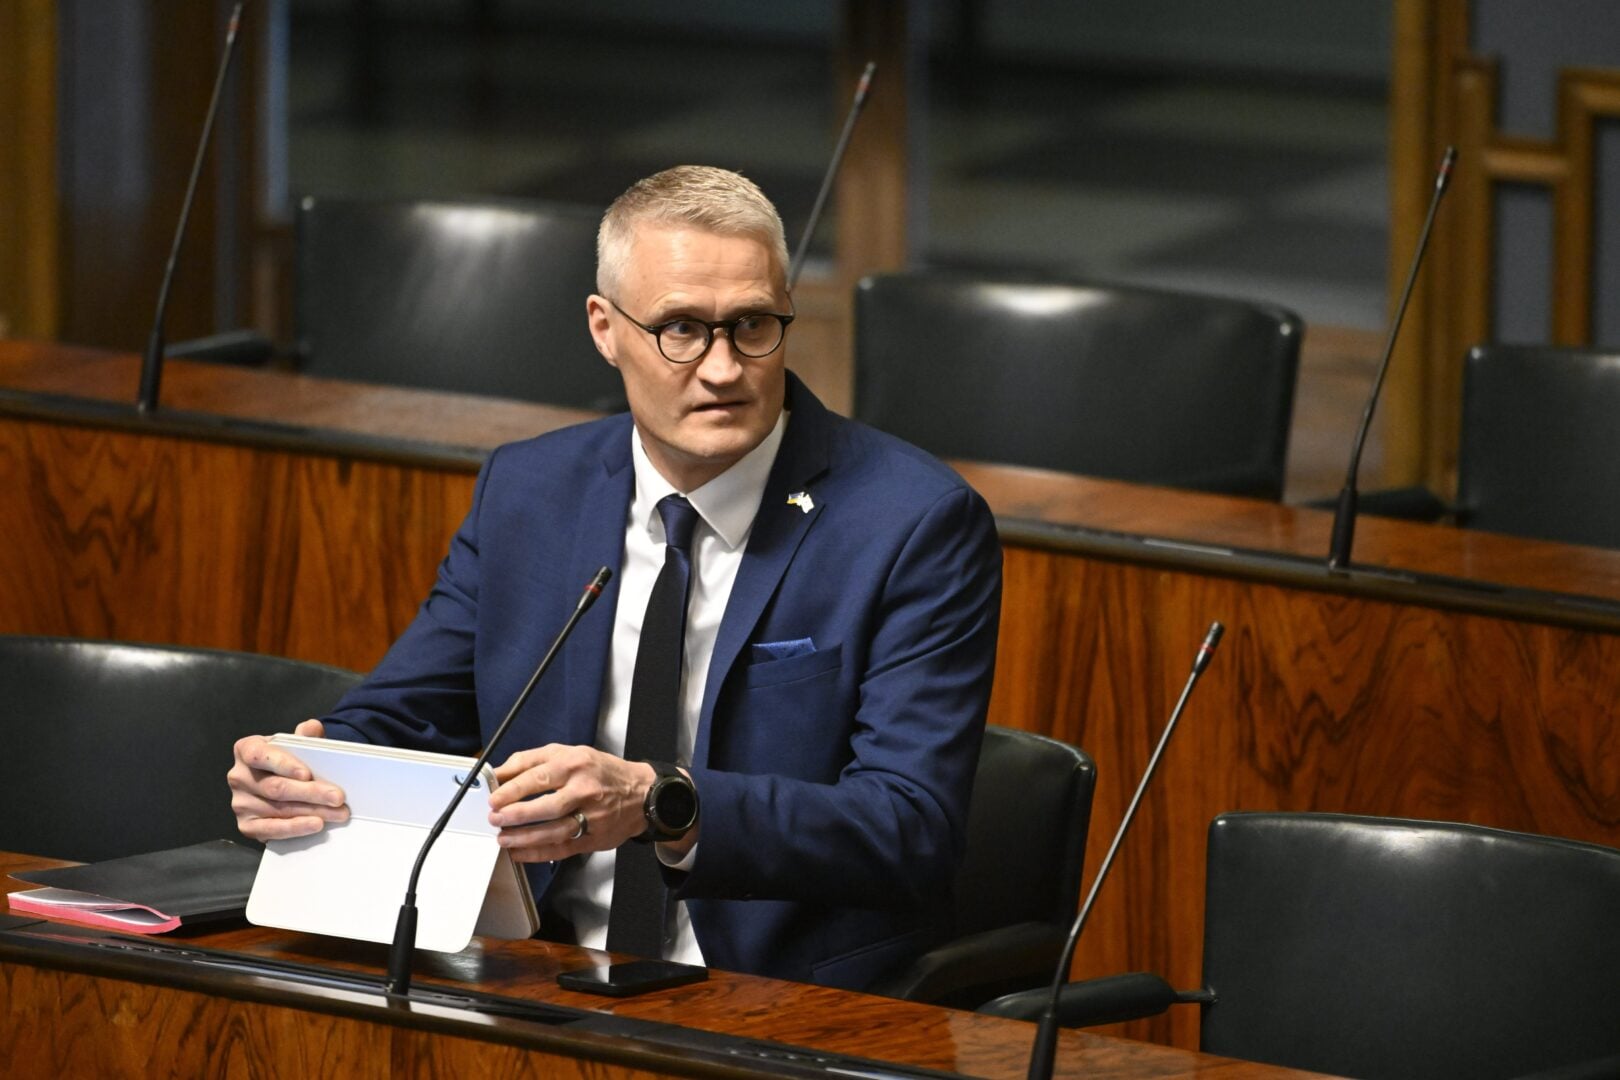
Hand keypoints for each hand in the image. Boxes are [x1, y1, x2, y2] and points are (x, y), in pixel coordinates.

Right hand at [227, 718, 349, 840]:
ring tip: (337, 812)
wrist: (285, 781)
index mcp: (247, 750)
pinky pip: (271, 830)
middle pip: (275, 787)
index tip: (307, 774)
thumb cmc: (291, 761)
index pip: (260, 756)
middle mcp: (239, 776)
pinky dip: (296, 828)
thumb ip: (306, 734)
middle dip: (311, 793)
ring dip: (312, 812)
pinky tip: (316, 824)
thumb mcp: (298, 744)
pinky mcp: (247, 826)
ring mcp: (241, 803)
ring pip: (279, 809)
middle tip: (338, 797)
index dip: (283, 765)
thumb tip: (311, 728)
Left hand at [489, 744, 667, 862]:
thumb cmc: (601, 771)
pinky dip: (539, 854)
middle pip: (546, 806)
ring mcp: (591, 816)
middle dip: (516, 815)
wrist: (641, 793)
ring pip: (554, 831)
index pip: (538, 777)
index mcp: (575, 764)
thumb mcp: (568, 753)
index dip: (512, 790)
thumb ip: (531, 760)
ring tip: (504, 839)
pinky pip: (563, 849)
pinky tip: (520, 853)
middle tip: (495, 819)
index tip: (494, 798)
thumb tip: (499, 772)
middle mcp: (584, 790)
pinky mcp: (594, 838)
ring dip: (525, 838)